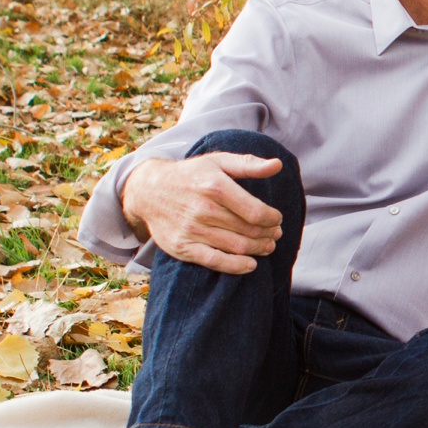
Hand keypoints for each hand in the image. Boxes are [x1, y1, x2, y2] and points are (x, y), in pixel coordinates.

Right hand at [121, 153, 284, 272]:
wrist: (149, 190)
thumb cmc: (190, 175)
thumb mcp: (218, 161)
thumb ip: (248, 164)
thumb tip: (277, 165)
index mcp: (215, 186)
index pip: (256, 211)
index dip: (272, 219)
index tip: (277, 219)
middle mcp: (203, 209)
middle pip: (249, 230)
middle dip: (268, 234)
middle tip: (275, 234)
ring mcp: (192, 230)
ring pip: (236, 246)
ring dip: (258, 249)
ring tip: (267, 246)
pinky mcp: (182, 247)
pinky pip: (214, 261)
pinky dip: (236, 266)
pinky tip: (251, 264)